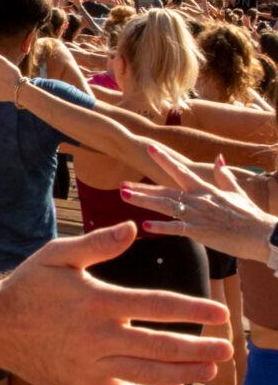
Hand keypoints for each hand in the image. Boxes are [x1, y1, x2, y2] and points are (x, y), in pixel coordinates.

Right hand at [0, 222, 231, 384]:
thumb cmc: (28, 286)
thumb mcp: (57, 255)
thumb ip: (97, 244)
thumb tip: (132, 228)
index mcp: (96, 300)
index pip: (157, 306)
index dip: (193, 310)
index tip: (219, 313)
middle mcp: (97, 335)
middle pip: (161, 346)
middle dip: (200, 347)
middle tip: (226, 346)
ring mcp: (90, 363)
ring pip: (148, 373)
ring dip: (185, 371)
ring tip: (209, 367)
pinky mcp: (82, 383)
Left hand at [121, 149, 276, 263]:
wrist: (264, 235)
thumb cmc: (250, 216)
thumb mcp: (236, 192)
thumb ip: (223, 175)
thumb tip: (218, 157)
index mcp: (205, 189)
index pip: (180, 171)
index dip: (164, 160)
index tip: (150, 149)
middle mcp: (199, 199)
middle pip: (165, 191)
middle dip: (143, 188)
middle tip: (121, 185)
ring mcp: (199, 214)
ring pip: (166, 205)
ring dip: (144, 201)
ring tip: (125, 196)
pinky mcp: (202, 232)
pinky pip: (178, 228)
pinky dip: (162, 227)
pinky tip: (146, 225)